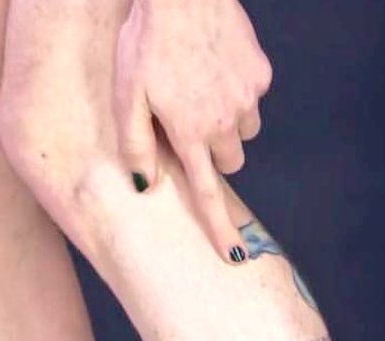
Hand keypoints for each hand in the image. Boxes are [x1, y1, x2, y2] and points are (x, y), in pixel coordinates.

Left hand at [115, 0, 271, 262]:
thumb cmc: (144, 41)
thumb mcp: (126, 93)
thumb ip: (135, 143)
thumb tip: (144, 186)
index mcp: (190, 132)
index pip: (209, 193)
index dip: (221, 228)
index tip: (235, 255)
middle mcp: (225, 122)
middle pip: (230, 161)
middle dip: (214, 153)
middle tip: (189, 127)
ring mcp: (247, 97)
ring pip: (243, 130)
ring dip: (226, 122)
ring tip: (199, 89)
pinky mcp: (259, 74)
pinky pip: (252, 96)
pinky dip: (236, 90)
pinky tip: (213, 64)